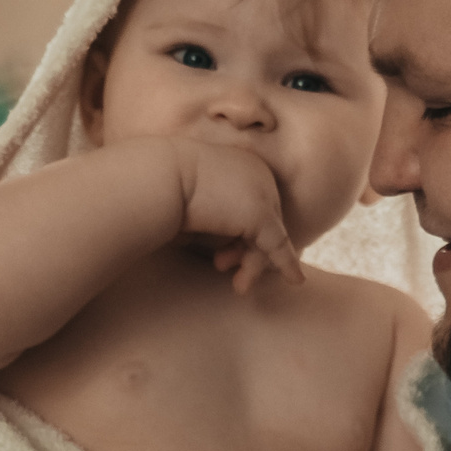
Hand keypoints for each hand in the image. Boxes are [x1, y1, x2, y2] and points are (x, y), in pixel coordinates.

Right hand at [170, 140, 303, 293]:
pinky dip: (287, 265)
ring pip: (271, 236)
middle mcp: (258, 173)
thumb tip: (209, 234)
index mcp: (241, 163)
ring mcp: (263, 192)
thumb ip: (211, 211)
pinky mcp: (261, 215)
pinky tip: (295, 280)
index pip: (253, 204)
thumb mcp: (191, 196)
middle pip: (266, 221)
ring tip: (239, 286)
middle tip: (222, 268)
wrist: (155, 177)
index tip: (221, 255)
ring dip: (255, 264)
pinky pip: (278, 246)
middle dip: (248, 252)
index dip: (242, 234)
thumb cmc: (160, 188)